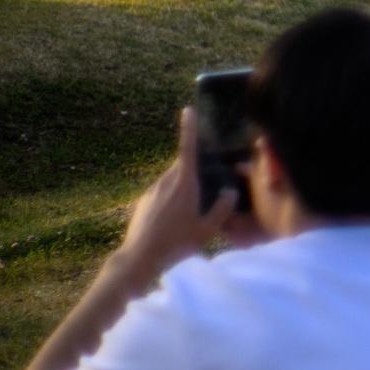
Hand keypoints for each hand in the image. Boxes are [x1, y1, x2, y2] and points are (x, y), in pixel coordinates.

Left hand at [121, 109, 238, 274]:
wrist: (139, 259)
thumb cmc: (177, 243)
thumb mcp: (208, 229)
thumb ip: (223, 208)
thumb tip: (231, 191)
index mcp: (184, 183)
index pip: (187, 148)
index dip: (189, 128)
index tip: (188, 110)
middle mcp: (166, 182)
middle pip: (182, 166)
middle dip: (193, 169)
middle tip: (206, 183)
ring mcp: (151, 192)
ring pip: (171, 181)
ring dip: (182, 187)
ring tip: (190, 210)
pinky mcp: (142, 204)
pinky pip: (161, 194)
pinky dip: (170, 199)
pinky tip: (174, 222)